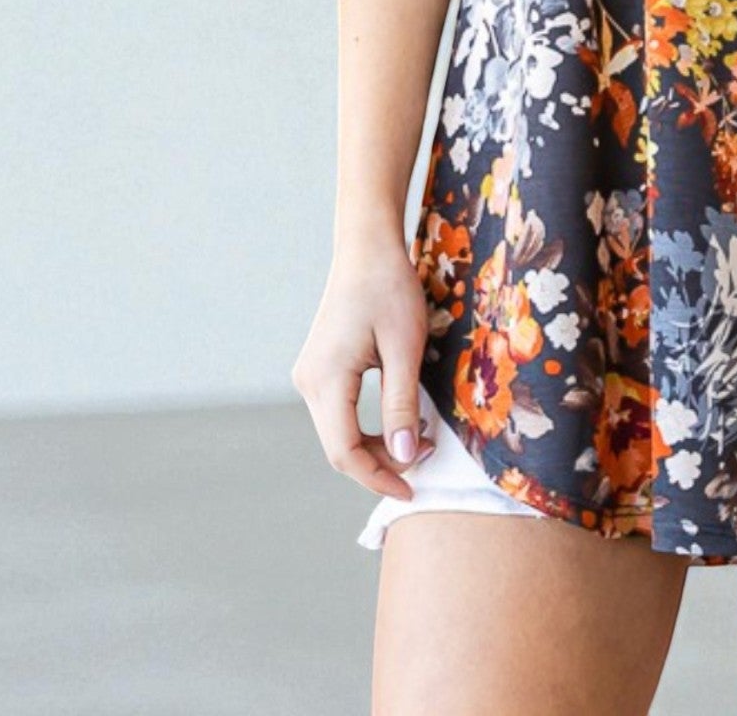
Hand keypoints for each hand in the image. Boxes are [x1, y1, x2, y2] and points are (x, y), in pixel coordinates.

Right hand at [290, 240, 436, 499]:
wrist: (368, 247)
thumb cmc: (390, 289)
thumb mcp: (404, 347)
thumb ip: (402, 405)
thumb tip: (406, 458)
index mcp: (325, 380)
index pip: (344, 452)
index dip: (378, 477)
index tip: (413, 490)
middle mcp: (308, 382)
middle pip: (339, 447)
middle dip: (382, 462)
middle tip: (428, 455)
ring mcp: (310, 375)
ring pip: (338, 432)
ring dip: (376, 445)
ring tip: (419, 438)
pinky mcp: (320, 368)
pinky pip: (339, 412)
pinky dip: (366, 426)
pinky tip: (398, 421)